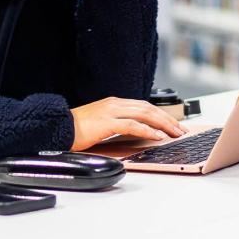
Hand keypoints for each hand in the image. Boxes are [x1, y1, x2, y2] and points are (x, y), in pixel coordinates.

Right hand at [69, 97, 187, 151]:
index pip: (144, 106)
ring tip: (175, 133)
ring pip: (145, 114)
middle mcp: (115, 104)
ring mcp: (111, 111)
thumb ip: (117, 123)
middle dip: (168, 119)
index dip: (161, 115)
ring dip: (163, 124)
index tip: (173, 125)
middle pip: (149, 108)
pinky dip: (148, 130)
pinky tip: (158, 136)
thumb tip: (136, 132)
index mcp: (114, 103)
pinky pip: (133, 125)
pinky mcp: (107, 122)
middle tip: (181, 130)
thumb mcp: (101, 122)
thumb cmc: (76, 128)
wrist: (58, 127)